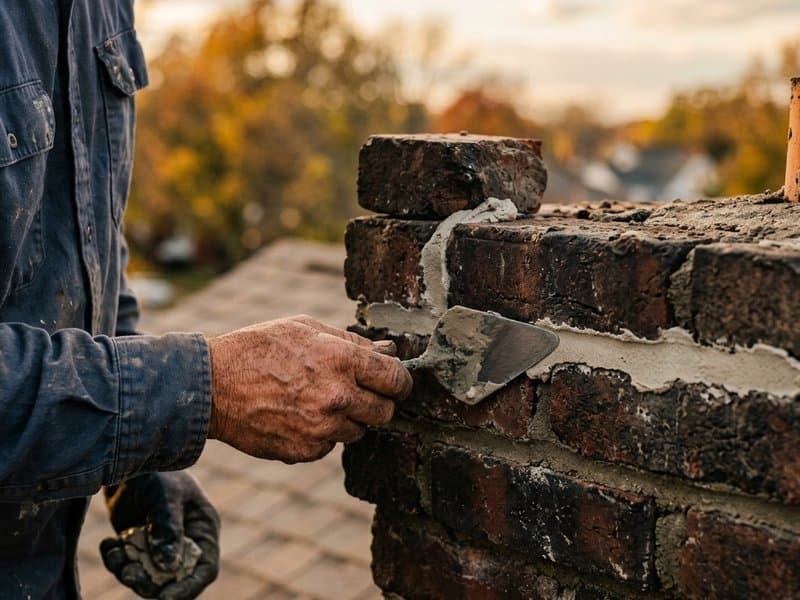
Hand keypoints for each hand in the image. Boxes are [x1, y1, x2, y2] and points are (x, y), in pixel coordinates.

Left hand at [100, 471, 219, 599]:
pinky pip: (131, 566)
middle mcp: (186, 540)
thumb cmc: (157, 471)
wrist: (128, 459)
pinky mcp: (140, 543)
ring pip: (149, 576)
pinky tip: (109, 544)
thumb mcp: (165, 497)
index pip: (205, 567)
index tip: (166, 597)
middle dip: (151, 582)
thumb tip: (168, 566)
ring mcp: (162, 543)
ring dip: (130, 572)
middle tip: (129, 572)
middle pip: (174, 578)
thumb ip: (168, 530)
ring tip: (116, 553)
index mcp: (203, 528)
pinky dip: (118, 562)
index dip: (189, 586)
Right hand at [206, 315, 412, 461]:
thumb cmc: (258, 348)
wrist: (212, 386)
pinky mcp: (305, 451)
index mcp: (342, 360)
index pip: (396, 379)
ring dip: (347, 420)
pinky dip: (321, 435)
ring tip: (316, 401)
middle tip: (358, 393)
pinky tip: (297, 416)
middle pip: (385, 412)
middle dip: (378, 402)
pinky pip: (329, 446)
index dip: (400, 382)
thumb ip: (350, 342)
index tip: (396, 383)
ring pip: (358, 431)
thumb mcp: (305, 328)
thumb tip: (387, 352)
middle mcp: (338, 397)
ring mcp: (322, 428)